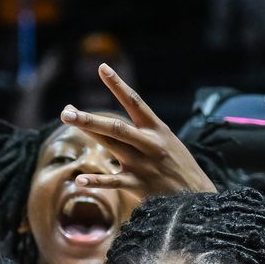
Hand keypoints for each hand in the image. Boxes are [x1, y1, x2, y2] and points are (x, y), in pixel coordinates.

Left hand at [67, 64, 214, 195]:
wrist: (198, 196)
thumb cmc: (178, 166)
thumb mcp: (167, 142)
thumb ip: (141, 133)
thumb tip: (109, 125)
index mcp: (157, 130)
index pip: (135, 102)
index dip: (118, 85)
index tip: (102, 67)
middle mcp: (149, 144)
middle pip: (116, 127)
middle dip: (90, 118)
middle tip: (66, 110)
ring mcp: (143, 164)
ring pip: (112, 145)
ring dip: (88, 131)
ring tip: (66, 118)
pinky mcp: (139, 185)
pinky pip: (113, 182)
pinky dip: (96, 181)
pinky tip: (79, 180)